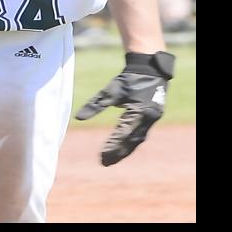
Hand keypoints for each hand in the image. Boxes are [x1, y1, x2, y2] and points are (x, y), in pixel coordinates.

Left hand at [76, 51, 174, 166]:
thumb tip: (79, 118)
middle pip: (131, 141)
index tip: (102, 155)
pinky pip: (141, 135)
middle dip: (118, 152)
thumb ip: (95, 105)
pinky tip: (121, 150)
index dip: (112, 145)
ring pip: (137, 140)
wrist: (150, 69)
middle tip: (104, 163)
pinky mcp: (153, 118)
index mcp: (138, 110)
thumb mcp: (111, 91)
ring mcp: (152, 118)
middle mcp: (148, 117)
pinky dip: (130, 143)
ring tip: (111, 160)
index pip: (123, 132)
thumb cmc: (128, 79)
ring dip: (124, 151)